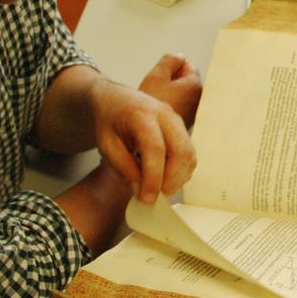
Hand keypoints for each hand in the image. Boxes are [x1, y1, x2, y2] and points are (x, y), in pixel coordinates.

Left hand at [89, 77, 195, 203]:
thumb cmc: (109, 122)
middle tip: (157, 197)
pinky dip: (182, 170)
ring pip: (189, 153)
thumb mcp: (106, 145)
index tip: (147, 198)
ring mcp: (176, 119)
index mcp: (141, 115)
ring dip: (179, 177)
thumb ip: (124, 166)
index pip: (155, 148)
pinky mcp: (181, 127)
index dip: (154, 177)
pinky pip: (189, 153)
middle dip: (172, 180)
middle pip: (180, 150)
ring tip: (161, 189)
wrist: (116, 99)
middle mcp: (164, 114)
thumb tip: (142, 187)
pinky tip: (167, 178)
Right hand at [138, 53, 202, 128]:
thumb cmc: (150, 104)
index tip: (160, 76)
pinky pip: (176, 107)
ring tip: (155, 100)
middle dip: (171, 81)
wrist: (145, 134)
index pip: (188, 65)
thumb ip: (170, 60)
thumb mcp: (157, 75)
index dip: (171, 68)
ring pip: (180, 95)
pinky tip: (157, 112)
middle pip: (185, 81)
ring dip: (169, 94)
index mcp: (195, 85)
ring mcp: (192, 113)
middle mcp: (198, 100)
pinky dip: (168, 106)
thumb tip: (179, 57)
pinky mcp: (184, 124)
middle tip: (156, 88)